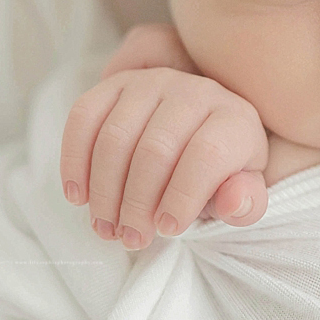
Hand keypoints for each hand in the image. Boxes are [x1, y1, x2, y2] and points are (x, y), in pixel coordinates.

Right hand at [60, 23, 269, 248]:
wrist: (198, 129)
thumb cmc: (222, 169)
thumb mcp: (242, 190)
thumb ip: (245, 201)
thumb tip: (234, 202)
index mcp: (234, 120)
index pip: (207, 155)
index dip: (183, 196)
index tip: (168, 230)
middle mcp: (195, 91)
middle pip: (155, 149)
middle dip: (137, 203)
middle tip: (131, 237)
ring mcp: (153, 82)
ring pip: (115, 137)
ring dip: (104, 191)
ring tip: (106, 226)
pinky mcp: (116, 83)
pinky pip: (84, 117)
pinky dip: (74, 161)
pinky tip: (78, 196)